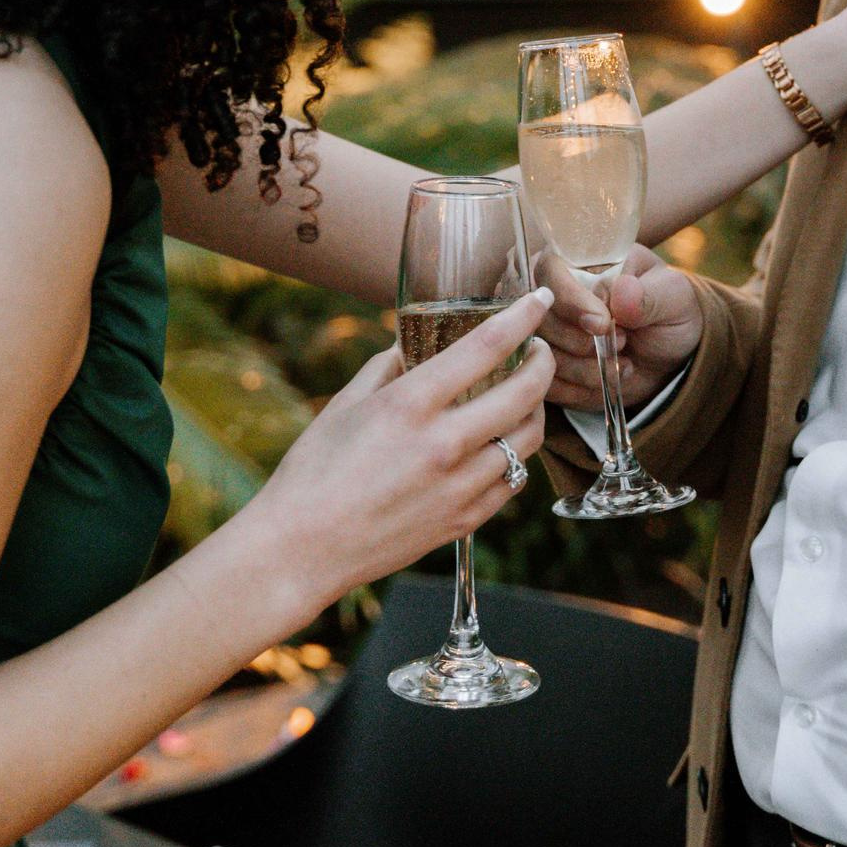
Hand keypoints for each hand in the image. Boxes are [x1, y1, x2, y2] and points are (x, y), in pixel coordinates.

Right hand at [243, 288, 556, 599]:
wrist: (302, 549)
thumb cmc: (313, 472)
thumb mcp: (346, 404)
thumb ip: (386, 366)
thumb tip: (411, 341)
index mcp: (411, 404)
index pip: (486, 346)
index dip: (523, 316)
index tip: (540, 298)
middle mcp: (444, 443)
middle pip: (524, 393)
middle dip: (543, 362)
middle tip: (541, 349)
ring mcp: (458, 486)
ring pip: (528, 439)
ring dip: (536, 410)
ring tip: (527, 397)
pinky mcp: (463, 521)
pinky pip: (512, 482)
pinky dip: (516, 456)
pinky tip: (506, 444)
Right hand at [535, 245, 702, 412]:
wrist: (672, 354)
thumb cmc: (670, 312)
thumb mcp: (673, 297)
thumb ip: (648, 295)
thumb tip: (622, 292)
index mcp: (583, 263)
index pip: (550, 270)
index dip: (571, 301)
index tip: (602, 324)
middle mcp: (558, 294)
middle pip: (540, 319)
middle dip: (581, 342)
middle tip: (624, 341)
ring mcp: (552, 332)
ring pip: (544, 356)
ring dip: (586, 369)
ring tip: (623, 363)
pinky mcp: (553, 367)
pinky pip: (549, 385)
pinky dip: (581, 390)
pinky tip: (608, 381)